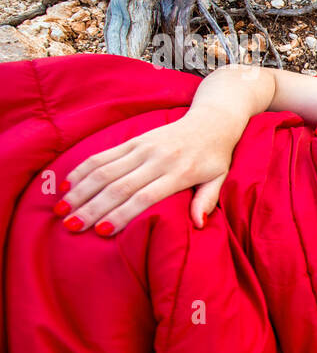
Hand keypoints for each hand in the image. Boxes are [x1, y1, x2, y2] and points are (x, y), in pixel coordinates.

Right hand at [56, 105, 243, 236]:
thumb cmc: (215, 157)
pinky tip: (67, 185)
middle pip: (119, 186)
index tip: (101, 231)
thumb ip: (207, 200)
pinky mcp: (133, 139)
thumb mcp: (219, 179)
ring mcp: (143, 147)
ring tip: (62, 211)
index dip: (122, 214)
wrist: (212, 120)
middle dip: (92, 208)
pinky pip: (103, 154)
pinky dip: (83, 169)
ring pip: (105, 170)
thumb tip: (199, 225)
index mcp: (179, 173)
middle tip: (71, 227)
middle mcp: (158, 159)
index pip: (145, 197)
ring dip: (81, 190)